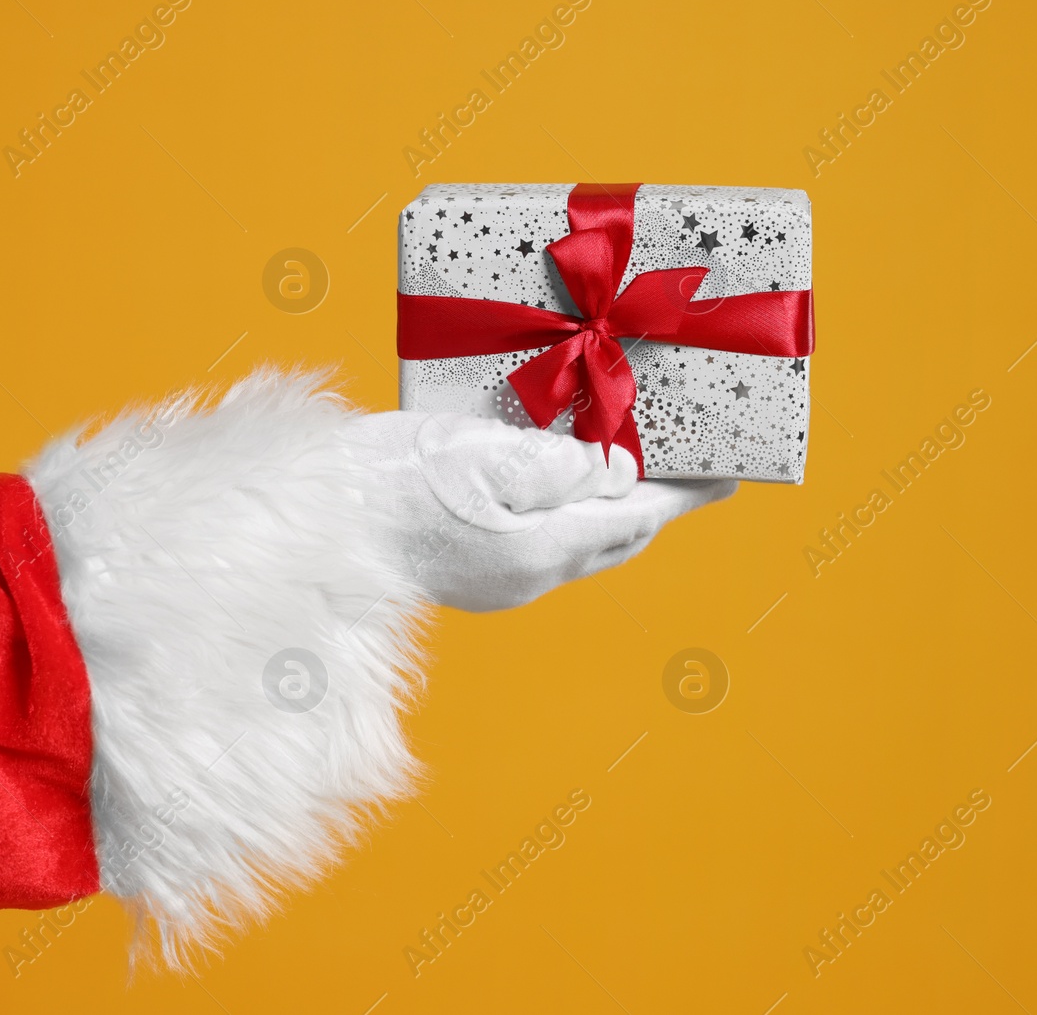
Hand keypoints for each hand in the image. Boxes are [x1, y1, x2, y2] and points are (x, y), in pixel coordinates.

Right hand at [341, 411, 736, 611]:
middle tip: (687, 465)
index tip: (727, 472)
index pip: (638, 517)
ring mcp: (496, 583)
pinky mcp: (468, 573)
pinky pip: (540, 543)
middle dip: (655, 503)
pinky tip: (557, 482)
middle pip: (615, 537)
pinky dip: (566, 513)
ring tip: (630, 466)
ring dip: (610, 508)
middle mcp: (527, 578)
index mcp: (540, 551)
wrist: (308, 522)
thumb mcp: (485, 453)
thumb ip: (562, 465)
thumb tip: (616, 471)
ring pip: (578, 543)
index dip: (685, 493)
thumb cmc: (389, 481)